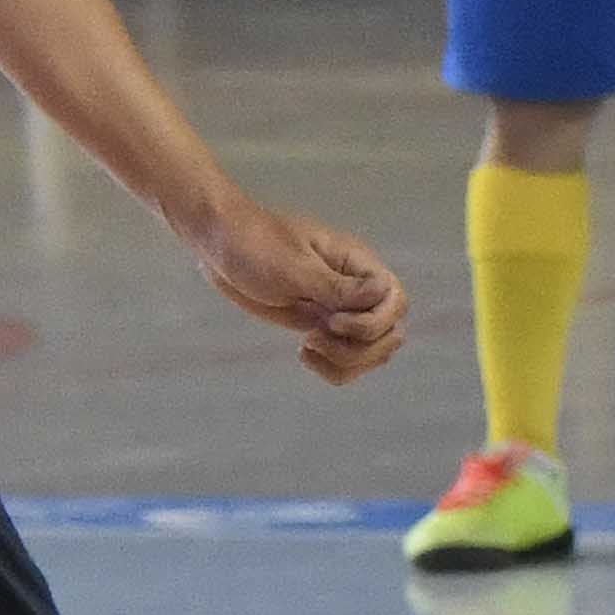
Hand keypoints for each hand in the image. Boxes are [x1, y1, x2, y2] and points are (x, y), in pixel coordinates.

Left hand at [187, 195, 404, 384]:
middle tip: (315, 338)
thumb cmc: (254, 246)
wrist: (220, 247)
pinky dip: (333, 368)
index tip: (332, 321)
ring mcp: (340, 310)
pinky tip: (304, 354)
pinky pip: (346, 360)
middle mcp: (356, 289)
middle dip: (359, 348)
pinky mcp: (321, 327)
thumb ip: (338, 287)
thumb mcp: (293, 268)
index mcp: (356, 264)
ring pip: (371, 352)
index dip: (373, 322)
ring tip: (307, 348)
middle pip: (389, 333)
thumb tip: (384, 293)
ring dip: (346, 362)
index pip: (395, 300)